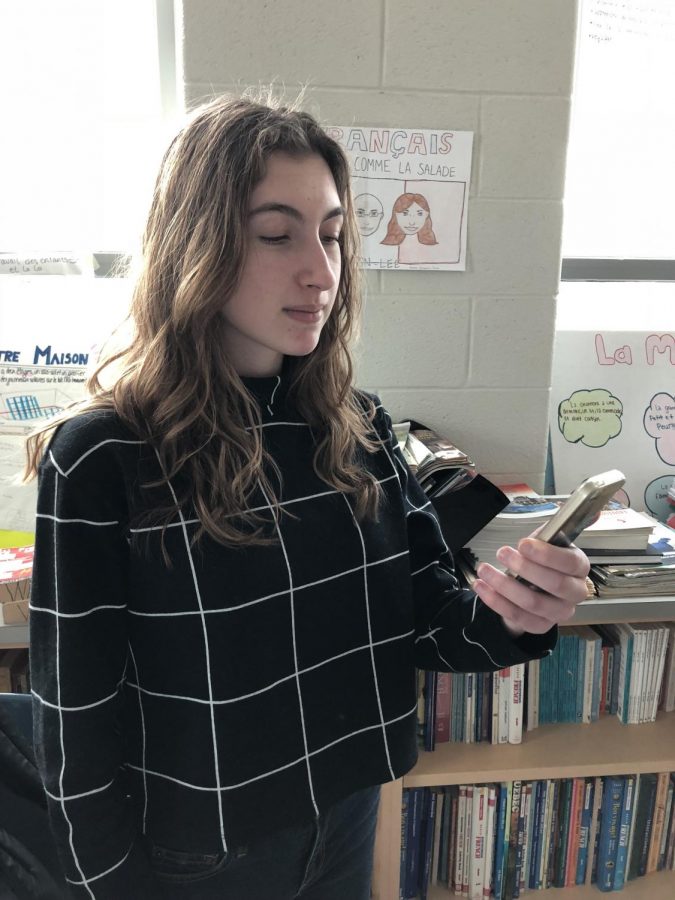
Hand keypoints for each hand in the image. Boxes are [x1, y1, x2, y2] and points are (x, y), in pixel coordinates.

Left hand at [472, 536, 590, 635]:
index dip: (547, 555)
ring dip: (504, 585)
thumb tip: (595, 510)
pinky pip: (517, 616)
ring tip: (485, 569)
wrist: (534, 589)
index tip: (523, 544)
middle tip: (502, 553)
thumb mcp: (548, 541)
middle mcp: (575, 592)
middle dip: (525, 568)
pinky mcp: (540, 625)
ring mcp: (559, 612)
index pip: (571, 563)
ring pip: (532, 603)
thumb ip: (560, 526)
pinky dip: (495, 601)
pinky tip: (481, 586)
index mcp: (579, 568)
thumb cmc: (541, 560)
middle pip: (555, 585)